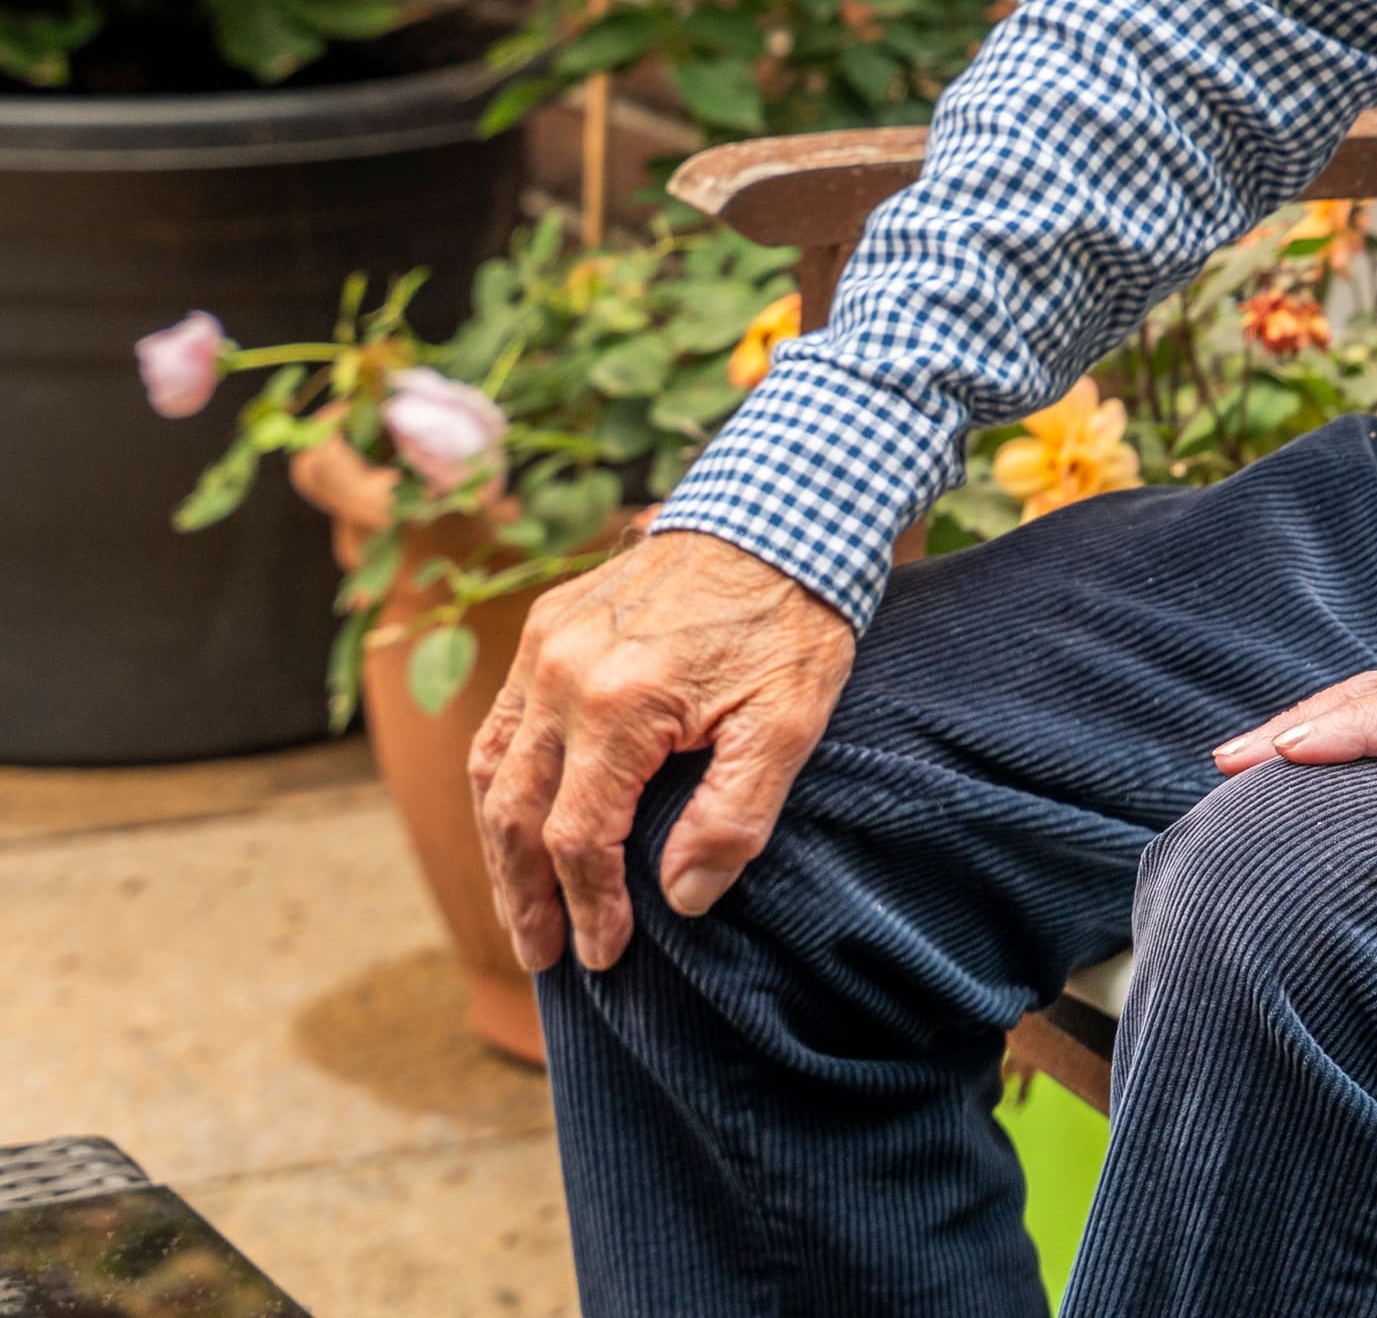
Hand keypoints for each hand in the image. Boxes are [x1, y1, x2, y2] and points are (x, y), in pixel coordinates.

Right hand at [468, 527, 855, 972]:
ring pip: (490, 768)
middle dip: (524, 896)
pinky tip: (517, 820)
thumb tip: (681, 899)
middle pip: (514, 812)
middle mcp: (562, 674)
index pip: (578, 836)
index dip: (588, 906)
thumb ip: (734, 816)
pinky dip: (500, 781)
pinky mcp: (548, 624)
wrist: (778, 515)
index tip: (602, 956)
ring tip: (521, 907)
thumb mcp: (790, 721)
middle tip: (541, 955)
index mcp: (619, 703)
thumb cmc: (792, 619)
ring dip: (499, 847)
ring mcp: (545, 645)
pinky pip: (502, 720)